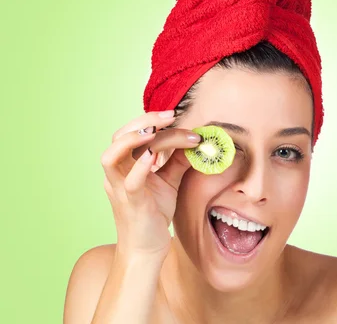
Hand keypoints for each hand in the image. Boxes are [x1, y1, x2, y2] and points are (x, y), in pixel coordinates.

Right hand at [100, 111, 201, 259]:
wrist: (147, 249)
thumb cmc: (154, 213)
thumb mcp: (168, 181)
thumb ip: (178, 160)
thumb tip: (196, 139)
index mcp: (124, 165)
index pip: (132, 134)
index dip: (153, 121)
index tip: (177, 116)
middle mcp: (117, 174)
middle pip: (117, 137)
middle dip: (143, 121)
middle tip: (170, 115)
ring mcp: (121, 189)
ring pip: (111, 157)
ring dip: (132, 139)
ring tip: (155, 130)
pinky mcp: (131, 204)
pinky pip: (130, 182)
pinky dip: (140, 167)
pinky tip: (153, 156)